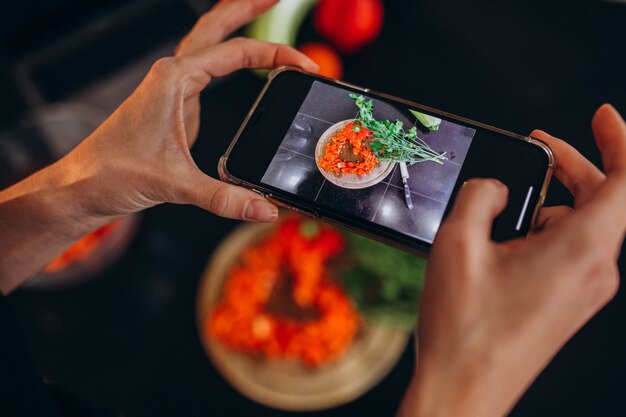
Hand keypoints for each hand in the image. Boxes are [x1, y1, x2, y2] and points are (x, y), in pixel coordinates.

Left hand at [56, 0, 316, 225]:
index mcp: (174, 80)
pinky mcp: (173, 105)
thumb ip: (224, 198)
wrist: (83, 185)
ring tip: (259, 13)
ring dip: (234, 26)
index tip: (304, 65)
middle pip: (215, 27)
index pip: (235, 53)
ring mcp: (172, 88)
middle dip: (246, 8)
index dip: (275, 55)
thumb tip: (264, 207)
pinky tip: (239, 64)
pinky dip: (226, 58)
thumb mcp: (175, 184)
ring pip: (207, 43)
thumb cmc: (113, 173)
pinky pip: (205, 68)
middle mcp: (172, 76)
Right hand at [398, 104, 624, 416]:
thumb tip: (496, 188)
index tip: (601, 116)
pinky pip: (571, 251)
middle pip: (604, 200)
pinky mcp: (569, 303)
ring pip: (584, 226)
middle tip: (540, 146)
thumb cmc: (464, 328)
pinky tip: (505, 238)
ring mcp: (585, 290)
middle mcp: (595, 270)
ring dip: (553, 202)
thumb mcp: (458, 243)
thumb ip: (481, 196)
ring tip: (507, 202)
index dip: (620, 138)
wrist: (464, 389)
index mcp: (582, 248)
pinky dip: (546, 231)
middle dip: (574, 165)